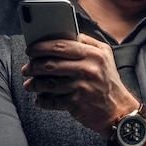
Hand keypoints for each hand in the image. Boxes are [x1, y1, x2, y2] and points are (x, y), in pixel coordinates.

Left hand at [21, 33, 138, 136]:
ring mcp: (81, 87)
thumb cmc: (108, 81)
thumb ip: (88, 42)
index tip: (30, 49)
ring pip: (49, 83)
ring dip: (35, 84)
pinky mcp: (76, 103)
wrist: (118, 110)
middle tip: (26, 68)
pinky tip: (39, 99)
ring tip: (29, 84)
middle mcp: (88, 69)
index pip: (61, 45)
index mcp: (93, 54)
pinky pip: (52, 101)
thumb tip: (67, 34)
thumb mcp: (105, 55)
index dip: (42, 46)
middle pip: (51, 64)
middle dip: (34, 65)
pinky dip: (42, 100)